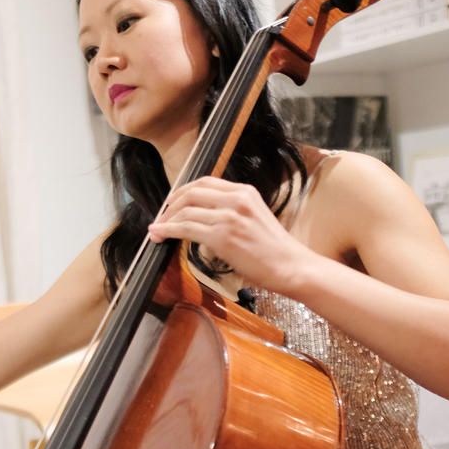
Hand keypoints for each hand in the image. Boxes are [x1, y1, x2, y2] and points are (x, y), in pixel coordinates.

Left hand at [148, 176, 310, 293]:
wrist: (292, 266)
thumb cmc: (275, 251)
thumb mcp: (255, 218)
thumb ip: (232, 212)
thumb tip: (204, 220)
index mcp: (245, 192)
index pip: (205, 182)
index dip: (183, 192)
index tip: (172, 204)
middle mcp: (237, 199)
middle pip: (191, 192)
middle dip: (170, 205)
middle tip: (161, 218)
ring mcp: (230, 217)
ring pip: (186, 211)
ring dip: (166, 221)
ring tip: (156, 231)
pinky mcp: (223, 236)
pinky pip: (186, 229)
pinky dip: (168, 231)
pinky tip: (160, 236)